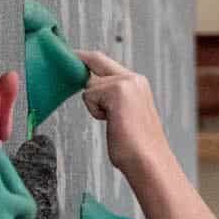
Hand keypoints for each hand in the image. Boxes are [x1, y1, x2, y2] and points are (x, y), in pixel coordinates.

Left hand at [80, 50, 167, 179]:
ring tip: (114, 123)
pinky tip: (113, 123)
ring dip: (95, 106)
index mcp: (138, 84)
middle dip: (79, 61)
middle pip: (96, 60)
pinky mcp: (118, 90)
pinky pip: (90, 95)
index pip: (106, 63)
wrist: (148, 162)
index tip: (72, 55)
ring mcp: (127, 82)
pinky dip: (95, 111)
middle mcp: (134, 79)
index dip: (87, 59)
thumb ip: (110, 100)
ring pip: (90, 84)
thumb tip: (89, 91)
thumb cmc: (135, 149)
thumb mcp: (123, 116)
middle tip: (70, 67)